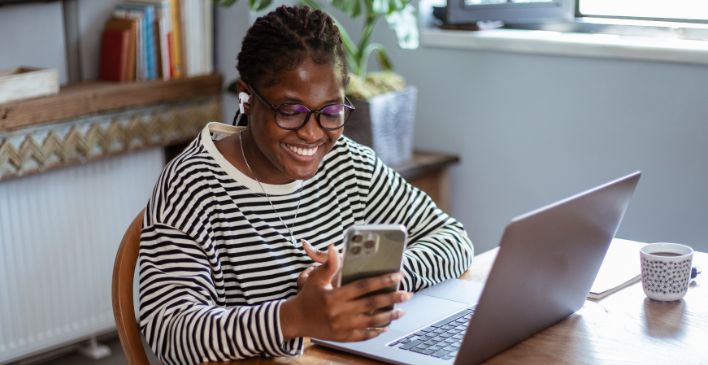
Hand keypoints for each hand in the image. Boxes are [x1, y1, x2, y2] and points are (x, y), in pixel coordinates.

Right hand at [281, 244, 412, 341]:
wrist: (295, 320)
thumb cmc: (308, 296)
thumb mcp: (316, 278)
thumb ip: (329, 265)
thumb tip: (333, 247)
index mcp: (335, 296)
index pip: (363, 286)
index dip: (382, 280)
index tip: (397, 275)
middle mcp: (340, 312)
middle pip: (371, 304)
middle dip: (392, 298)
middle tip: (407, 294)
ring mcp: (342, 326)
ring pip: (371, 321)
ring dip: (389, 316)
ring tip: (402, 310)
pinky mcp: (342, 337)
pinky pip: (363, 335)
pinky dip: (376, 331)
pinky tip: (386, 326)